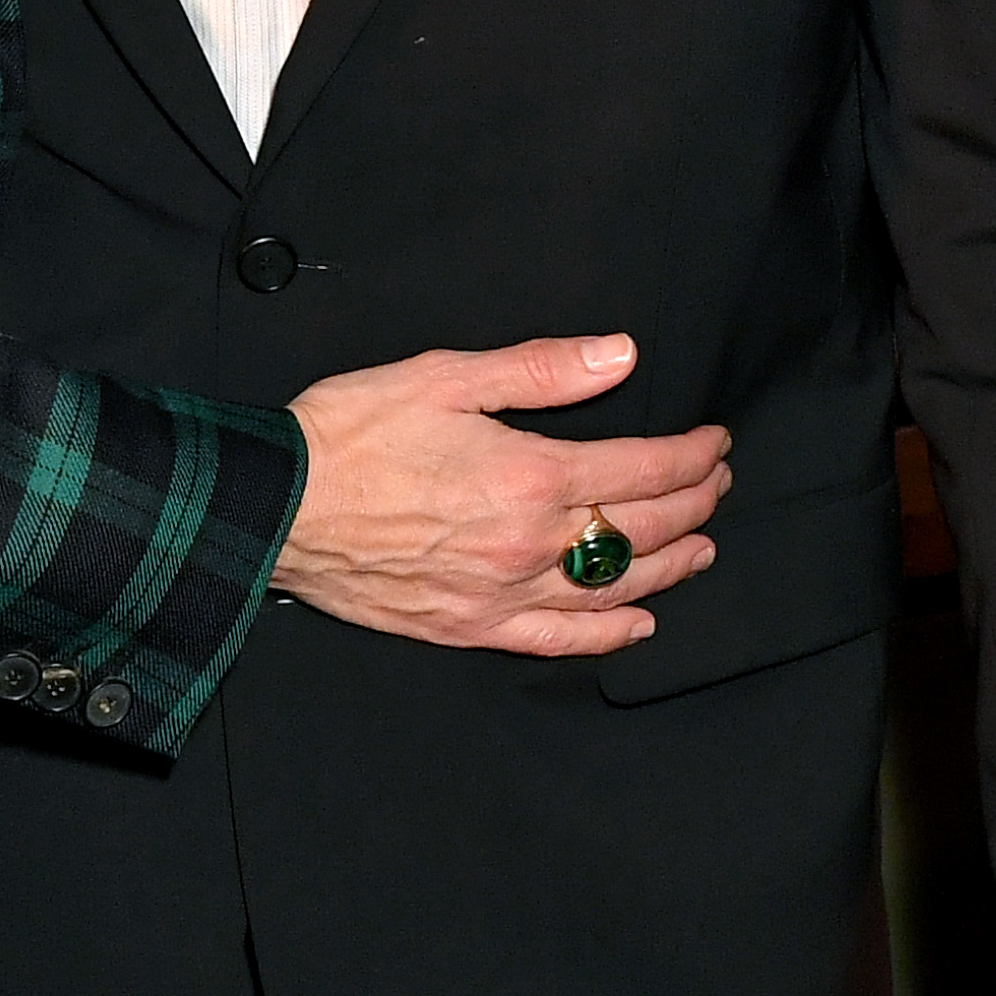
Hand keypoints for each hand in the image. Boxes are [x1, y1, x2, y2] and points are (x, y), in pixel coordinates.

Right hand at [276, 336, 730, 655]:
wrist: (278, 505)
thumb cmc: (350, 432)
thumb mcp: (445, 375)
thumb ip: (541, 370)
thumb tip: (619, 356)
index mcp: (530, 475)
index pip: (641, 470)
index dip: (691, 456)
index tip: (716, 442)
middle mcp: (528, 544)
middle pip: (641, 530)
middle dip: (693, 503)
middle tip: (717, 484)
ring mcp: (502, 594)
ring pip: (613, 589)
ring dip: (670, 567)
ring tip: (702, 546)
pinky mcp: (470, 626)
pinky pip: (558, 640)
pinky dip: (607, 633)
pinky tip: (638, 622)